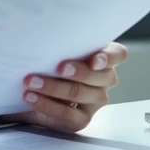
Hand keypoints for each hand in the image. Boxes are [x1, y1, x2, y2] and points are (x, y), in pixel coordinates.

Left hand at [0, 42, 128, 132]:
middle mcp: (104, 80)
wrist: (33, 91)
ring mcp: (94, 101)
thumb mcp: (56, 50)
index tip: (93, 59)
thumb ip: (58, 43)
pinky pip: (68, 114)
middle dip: (79, 72)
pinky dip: (47, 105)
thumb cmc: (49, 62)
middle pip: (101, 77)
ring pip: (81, 94)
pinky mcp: (81, 119)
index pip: (118, 55)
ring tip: (32, 81)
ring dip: (55, 87)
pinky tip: (31, 97)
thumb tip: (37, 31)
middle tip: (59, 67)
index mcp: (103, 58)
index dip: (108, 57)